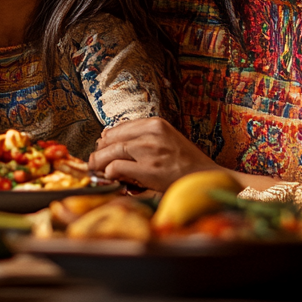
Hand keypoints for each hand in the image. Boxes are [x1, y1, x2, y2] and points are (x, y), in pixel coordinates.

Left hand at [88, 117, 220, 192]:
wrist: (206, 177)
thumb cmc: (185, 161)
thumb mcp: (166, 139)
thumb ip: (142, 137)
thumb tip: (108, 138)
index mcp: (156, 124)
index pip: (120, 127)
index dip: (106, 139)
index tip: (101, 147)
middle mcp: (152, 134)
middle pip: (112, 139)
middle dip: (100, 151)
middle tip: (95, 161)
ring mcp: (150, 151)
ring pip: (112, 151)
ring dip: (100, 162)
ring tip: (97, 169)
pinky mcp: (149, 170)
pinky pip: (117, 167)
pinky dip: (110, 172)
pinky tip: (111, 177)